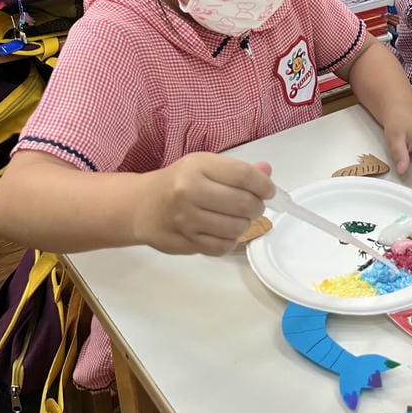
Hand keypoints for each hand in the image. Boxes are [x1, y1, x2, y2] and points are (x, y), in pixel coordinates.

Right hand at [135, 154, 274, 255]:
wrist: (141, 206)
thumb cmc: (177, 182)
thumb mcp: (204, 166)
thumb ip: (236, 170)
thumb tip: (267, 172)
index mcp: (197, 167)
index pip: (243, 175)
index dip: (264, 185)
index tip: (269, 190)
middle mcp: (189, 192)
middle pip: (243, 203)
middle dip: (257, 206)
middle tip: (254, 205)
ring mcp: (187, 220)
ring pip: (236, 227)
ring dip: (245, 224)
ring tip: (239, 218)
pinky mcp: (185, 242)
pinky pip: (223, 247)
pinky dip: (231, 240)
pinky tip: (225, 231)